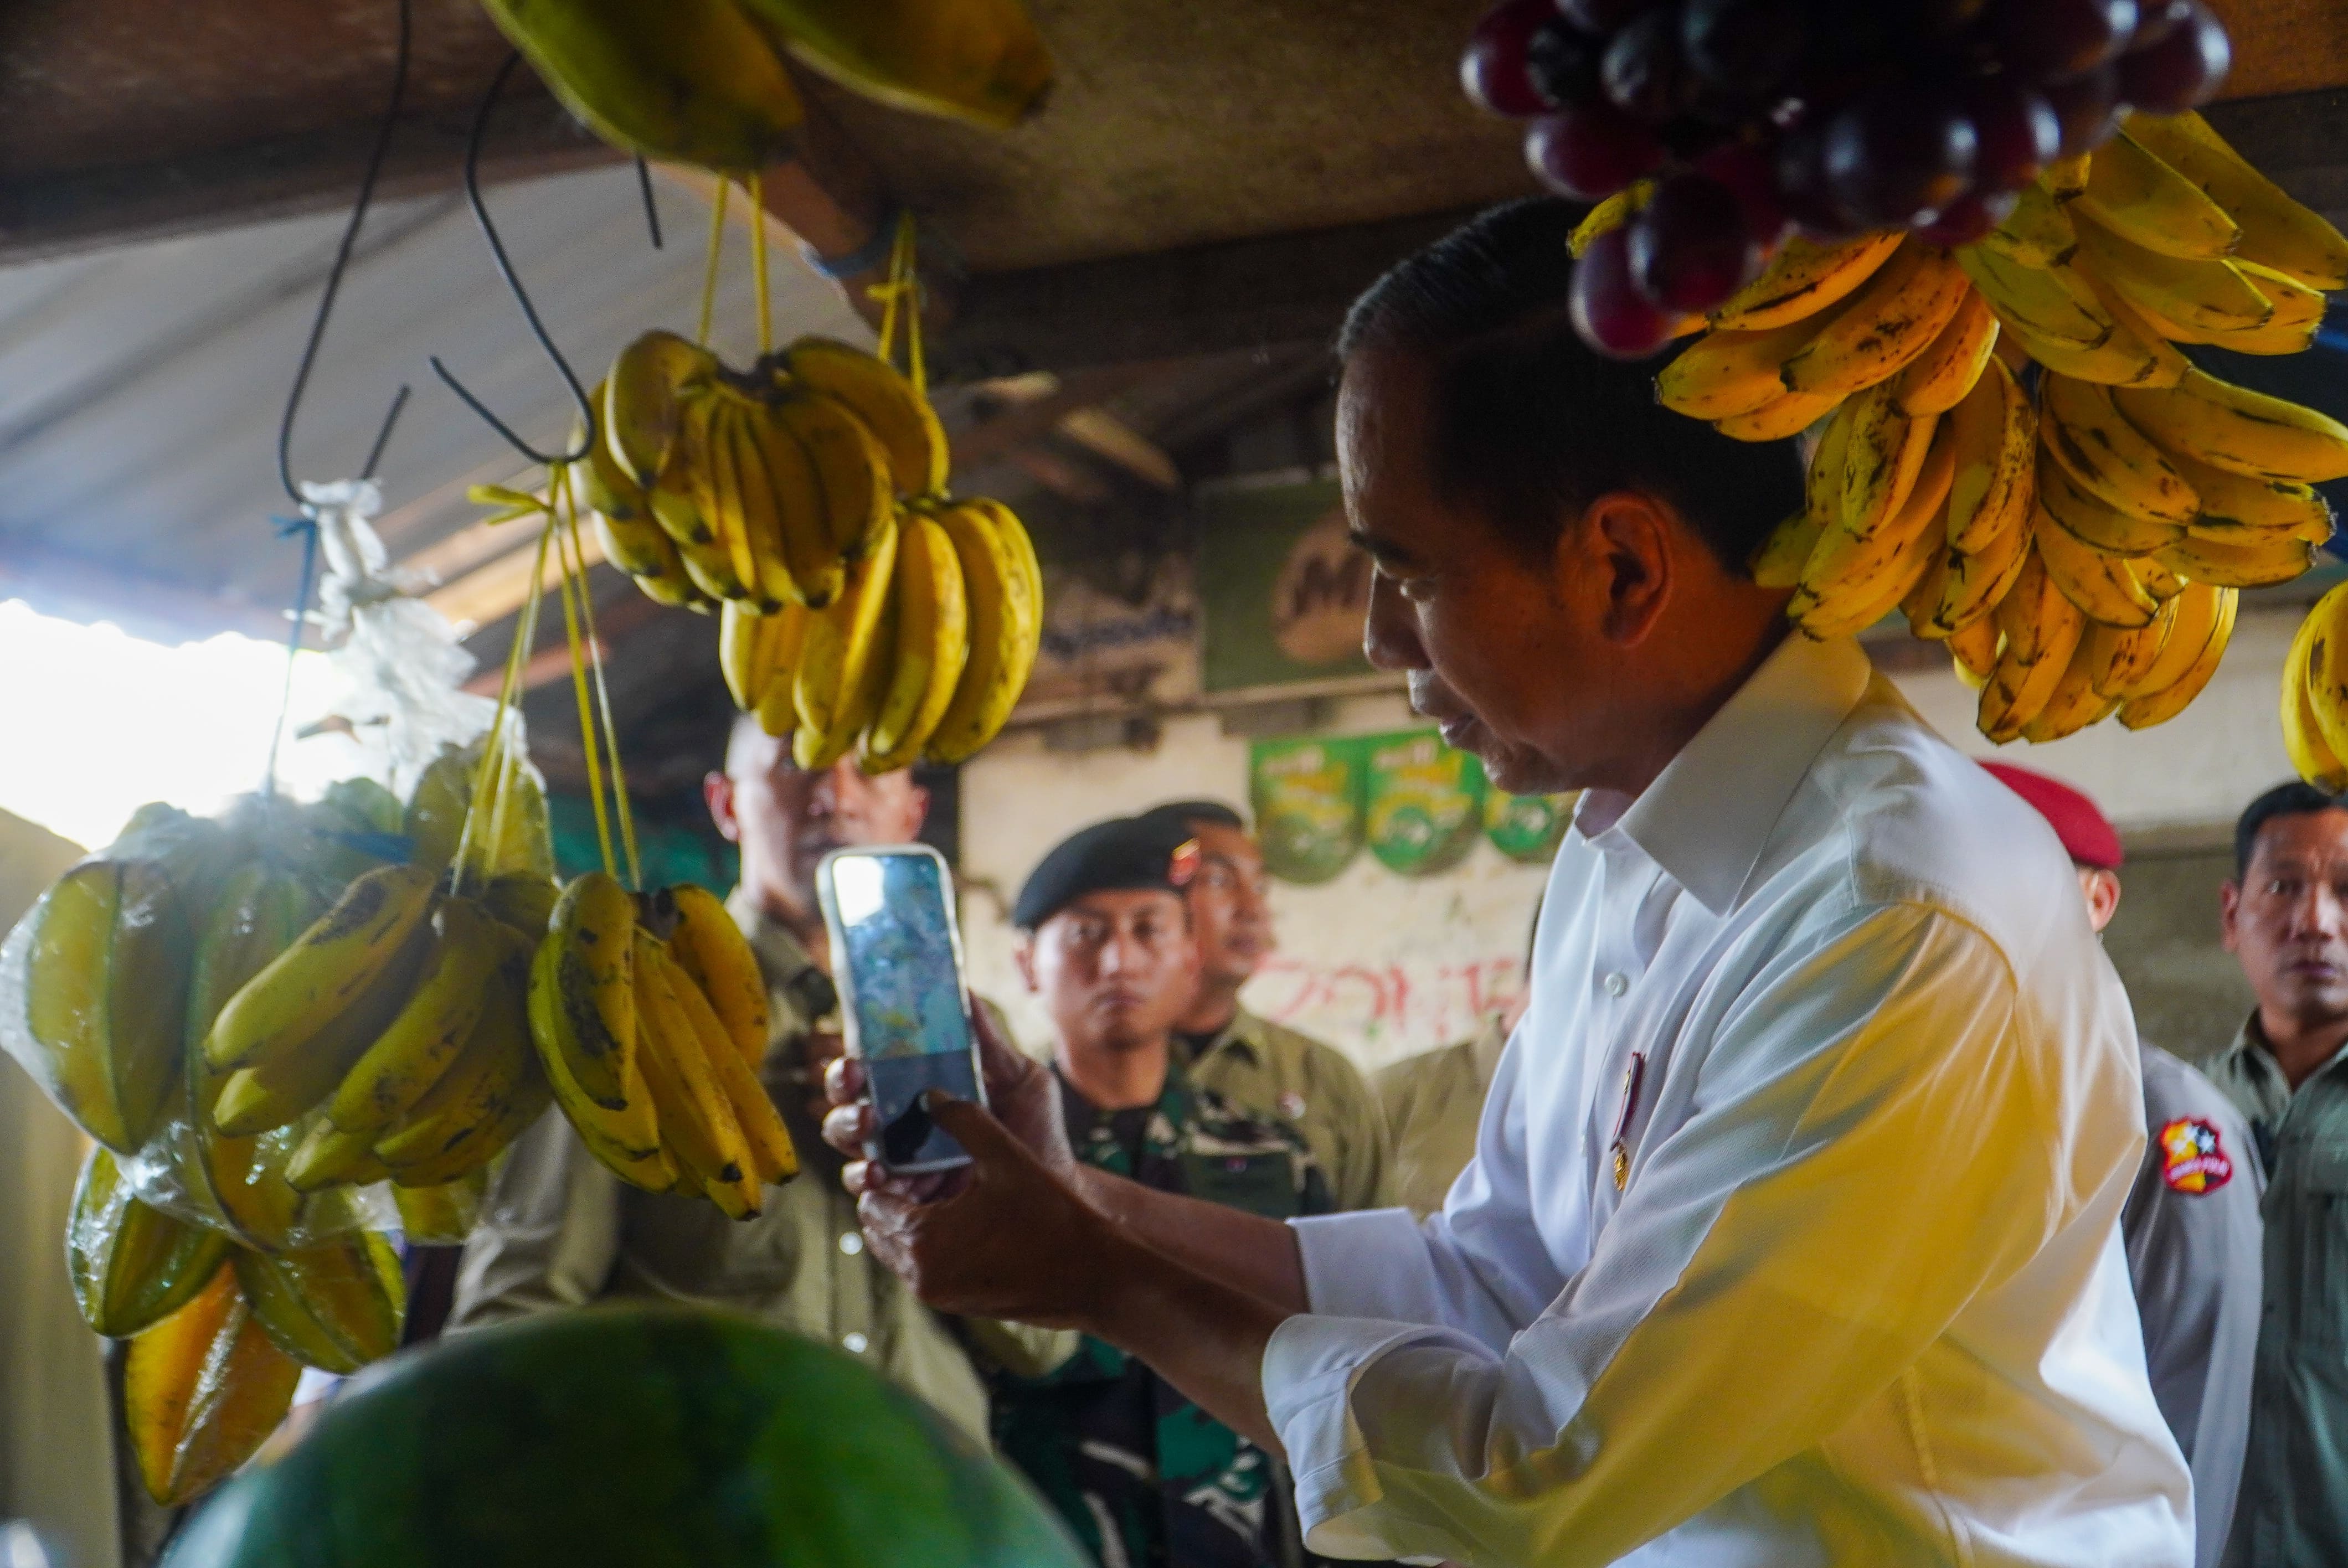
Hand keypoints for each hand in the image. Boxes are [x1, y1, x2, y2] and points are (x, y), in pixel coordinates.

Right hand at [821, 1004, 1079, 1196]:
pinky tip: (879, 1176)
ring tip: (869, 1130)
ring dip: (850, 1134)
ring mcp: (900, 1165)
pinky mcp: (904, 1203)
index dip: (854, 1063)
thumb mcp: (1019, 1081)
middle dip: (844, 1096)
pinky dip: (866, 1182)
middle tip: (861, 1094)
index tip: (857, 1059)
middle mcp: (903, 1126)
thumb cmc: (1036, 1132)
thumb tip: (964, 991)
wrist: (1055, 1190)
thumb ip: (989, 1043)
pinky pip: (870, 1193)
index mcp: (922, 1091)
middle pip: (850, 1105)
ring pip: (851, 1147)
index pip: (873, 1071)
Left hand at [850, 1091, 1118, 1327]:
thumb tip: (930, 1095)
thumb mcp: (1007, 1156)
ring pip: (899, 1250)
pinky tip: (960, 1215)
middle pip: (879, 1227)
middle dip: (892, 1195)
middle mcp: (922, 1276)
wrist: (1093, 1278)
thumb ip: (963, 1119)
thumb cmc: (1052, 1216)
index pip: (873, 1199)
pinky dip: (929, 1243)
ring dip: (909, 1220)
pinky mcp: (958, 1304)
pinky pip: (924, 1269)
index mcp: (922, 1240)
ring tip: (938, 1187)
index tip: (900, 1146)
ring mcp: (940, 1296)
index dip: (883, 1169)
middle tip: (915, 1164)